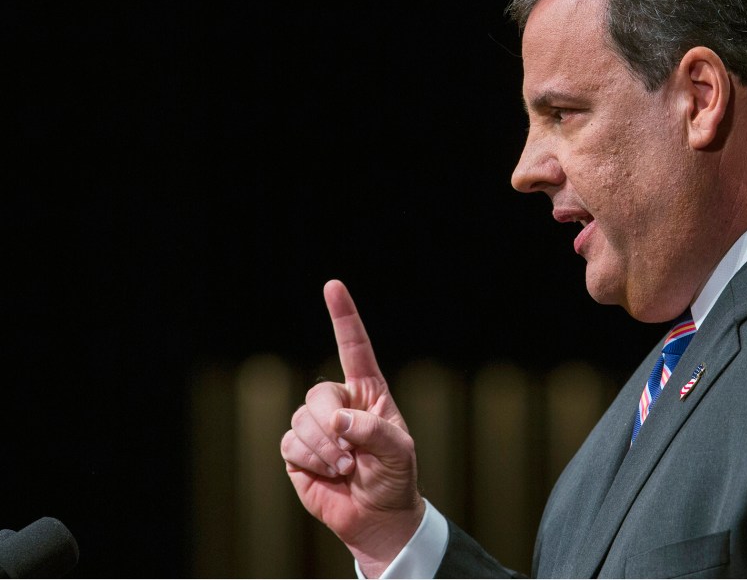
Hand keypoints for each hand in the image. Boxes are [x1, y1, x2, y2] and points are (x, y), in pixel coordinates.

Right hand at [281, 280, 423, 576]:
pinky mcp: (298, 451)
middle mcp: (339, 404)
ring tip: (345, 468)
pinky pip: (290, 444)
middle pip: (318, 393)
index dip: (343, 316)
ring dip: (323, 448)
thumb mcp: (399, 452)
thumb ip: (373, 431)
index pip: (353, 347)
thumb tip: (337, 421)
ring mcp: (316, 426)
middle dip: (330, 424)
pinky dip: (310, 460)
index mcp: (367, 393)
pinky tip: (328, 474)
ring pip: (302, 419)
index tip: (333, 286)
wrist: (378, 516)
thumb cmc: (395, 477)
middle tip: (349, 454)